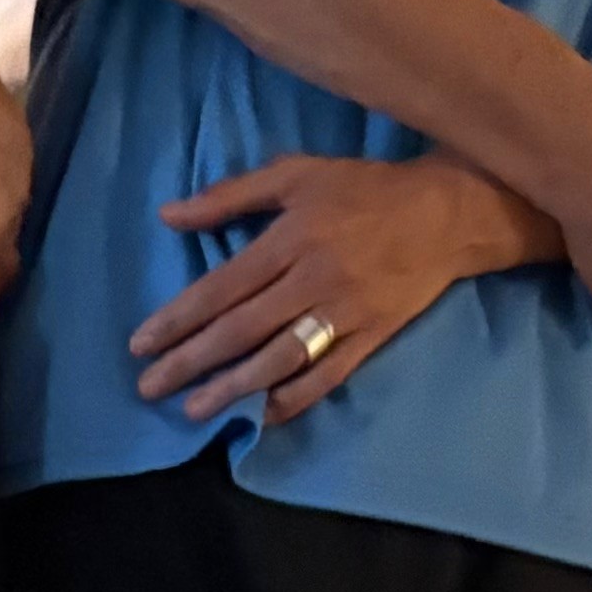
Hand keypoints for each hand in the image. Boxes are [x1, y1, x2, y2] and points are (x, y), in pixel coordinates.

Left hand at [137, 153, 541, 426]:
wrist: (451, 211)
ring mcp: (345, 312)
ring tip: (193, 411)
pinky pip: (328, 375)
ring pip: (280, 358)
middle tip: (149, 389)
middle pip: (242, 329)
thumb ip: (232, 195)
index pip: (222, 288)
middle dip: (191, 362)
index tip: (140, 345)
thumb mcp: (299, 175)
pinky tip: (261, 415)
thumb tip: (169, 215)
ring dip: (233, 388)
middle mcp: (314, 278)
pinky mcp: (372, 336)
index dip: (178, 319)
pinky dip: (294, 399)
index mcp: (292, 238)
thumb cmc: (366, 191)